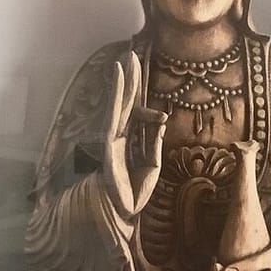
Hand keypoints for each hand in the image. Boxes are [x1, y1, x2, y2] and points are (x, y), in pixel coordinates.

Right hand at [102, 51, 167, 217]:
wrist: (122, 214)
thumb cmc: (134, 195)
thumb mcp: (152, 167)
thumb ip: (154, 144)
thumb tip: (162, 121)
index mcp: (127, 143)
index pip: (136, 118)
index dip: (147, 109)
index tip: (160, 111)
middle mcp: (117, 137)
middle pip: (125, 103)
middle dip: (130, 81)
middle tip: (132, 56)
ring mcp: (111, 138)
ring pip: (119, 104)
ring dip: (123, 82)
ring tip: (126, 60)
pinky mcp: (108, 141)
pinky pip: (114, 112)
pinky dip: (116, 94)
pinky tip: (118, 77)